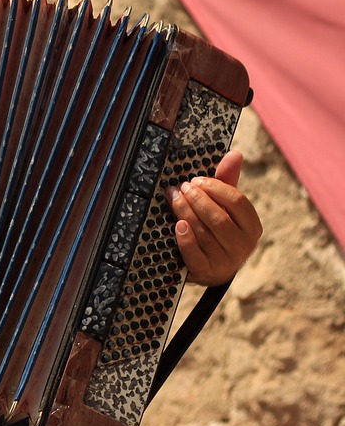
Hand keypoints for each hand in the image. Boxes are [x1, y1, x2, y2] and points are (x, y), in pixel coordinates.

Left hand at [167, 150, 261, 286]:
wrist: (209, 266)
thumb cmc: (217, 227)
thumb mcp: (223, 206)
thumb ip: (227, 181)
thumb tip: (235, 153)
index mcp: (252, 226)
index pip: (238, 202)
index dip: (215, 188)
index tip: (195, 180)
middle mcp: (243, 246)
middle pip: (219, 217)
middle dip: (197, 199)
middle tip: (180, 187)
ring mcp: (226, 261)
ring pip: (205, 233)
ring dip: (185, 212)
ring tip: (173, 197)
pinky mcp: (206, 271)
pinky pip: (195, 254)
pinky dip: (186, 239)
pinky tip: (177, 225)